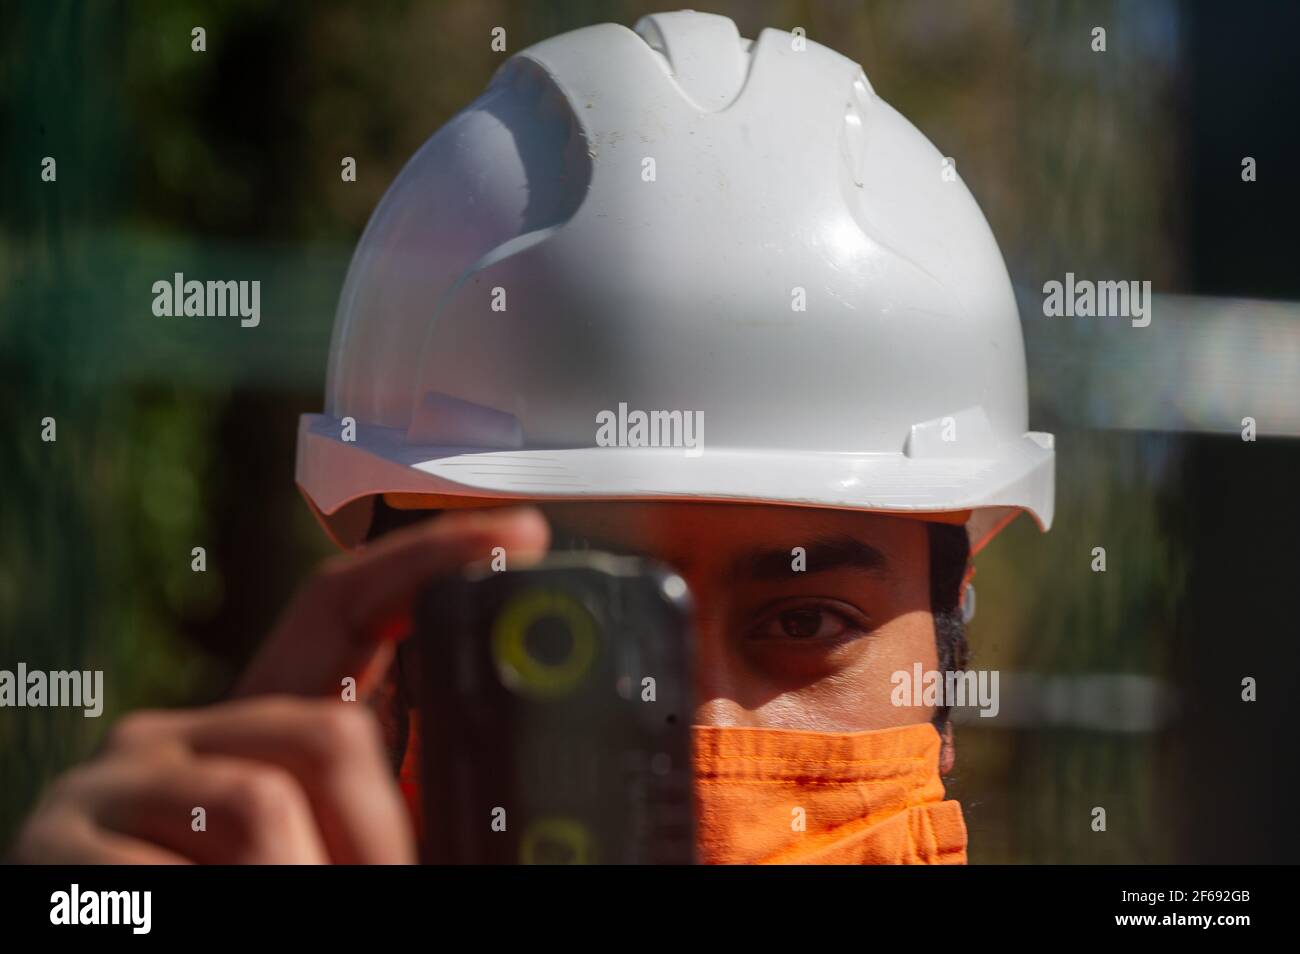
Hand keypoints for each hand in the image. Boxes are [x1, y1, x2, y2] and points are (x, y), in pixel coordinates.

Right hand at [10, 506, 549, 862]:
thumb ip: (376, 799)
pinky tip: (181, 921)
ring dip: (305, 881)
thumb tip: (487, 773)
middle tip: (382, 887)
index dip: (430, 560)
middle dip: (379, 833)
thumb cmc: (239, 895)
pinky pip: (180, 875)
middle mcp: (174, 736)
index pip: (341, 611)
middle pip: (327, 731)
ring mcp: (109, 787)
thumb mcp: (319, 847)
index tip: (519, 534)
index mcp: (252, 734)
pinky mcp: (53, 848)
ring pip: (263, 805)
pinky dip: (210, 915)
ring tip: (289, 908)